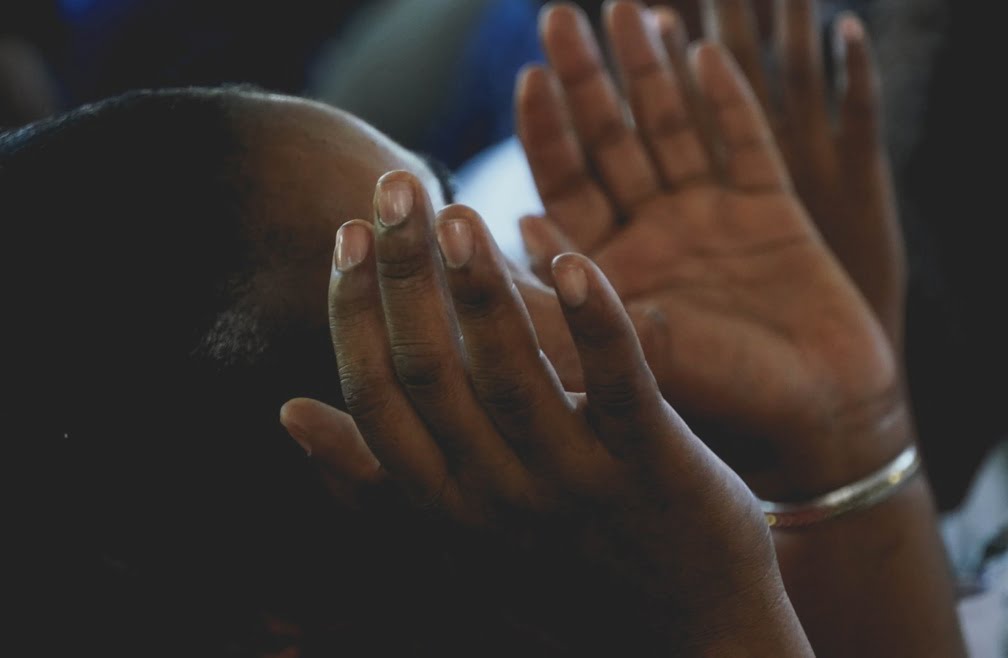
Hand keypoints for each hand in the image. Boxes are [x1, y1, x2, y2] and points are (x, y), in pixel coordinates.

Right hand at [282, 171, 811, 655]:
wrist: (689, 642)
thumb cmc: (565, 576)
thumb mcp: (457, 544)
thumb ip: (374, 484)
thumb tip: (290, 413)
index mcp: (445, 510)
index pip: (374, 397)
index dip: (351, 311)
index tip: (346, 233)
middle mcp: (498, 499)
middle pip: (429, 371)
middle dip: (402, 270)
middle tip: (392, 183)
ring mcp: (576, 486)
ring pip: (511, 372)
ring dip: (478, 287)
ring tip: (456, 211)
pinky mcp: (656, 470)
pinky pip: (620, 386)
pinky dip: (595, 321)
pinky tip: (570, 257)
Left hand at [517, 1, 906, 498]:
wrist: (824, 419)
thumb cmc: (724, 400)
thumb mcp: (635, 349)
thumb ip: (577, 293)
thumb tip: (512, 224)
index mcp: (612, 270)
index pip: (566, 186)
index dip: (546, 132)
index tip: (527, 78)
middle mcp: (656, 237)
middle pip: (612, 143)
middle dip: (586, 80)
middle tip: (557, 16)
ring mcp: (715, 219)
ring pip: (674, 130)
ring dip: (649, 72)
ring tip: (626, 11)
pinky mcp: (775, 210)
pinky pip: (747, 142)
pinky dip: (727, 100)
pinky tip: (703, 54)